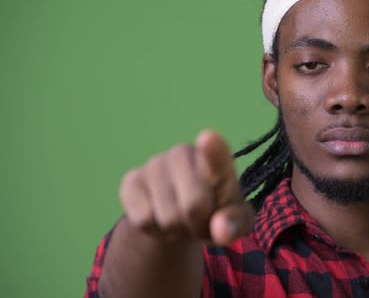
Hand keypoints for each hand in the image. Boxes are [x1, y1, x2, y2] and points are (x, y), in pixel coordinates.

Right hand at [119, 130, 254, 244]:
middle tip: (199, 221)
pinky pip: (144, 219)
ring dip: (176, 230)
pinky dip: (154, 230)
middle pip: (194, 206)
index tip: (208, 138)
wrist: (179, 216)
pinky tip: (159, 217)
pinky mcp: (131, 180)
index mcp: (217, 159)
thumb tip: (220, 229)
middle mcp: (184, 153)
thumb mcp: (235, 220)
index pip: (216, 154)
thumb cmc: (215, 212)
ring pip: (168, 217)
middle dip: (198, 224)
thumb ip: (235, 223)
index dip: (213, 150)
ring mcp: (155, 163)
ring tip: (180, 220)